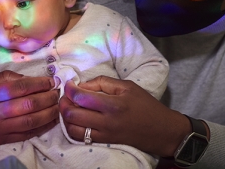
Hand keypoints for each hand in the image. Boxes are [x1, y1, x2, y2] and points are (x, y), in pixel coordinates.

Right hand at [0, 70, 59, 147]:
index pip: (19, 88)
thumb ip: (4, 77)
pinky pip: (29, 134)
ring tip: (57, 104)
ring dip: (49, 112)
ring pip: (31, 120)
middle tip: (57, 92)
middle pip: (28, 104)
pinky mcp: (5, 140)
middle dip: (48, 97)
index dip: (38, 83)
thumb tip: (29, 78)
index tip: (50, 81)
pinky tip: (52, 119)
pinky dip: (44, 126)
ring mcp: (1, 128)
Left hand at [59, 76, 190, 156]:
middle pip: (72, 113)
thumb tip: (82, 85)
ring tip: (69, 107)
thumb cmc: (146, 105)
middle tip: (66, 95)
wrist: (161, 130)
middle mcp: (106, 121)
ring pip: (72, 128)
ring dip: (66, 117)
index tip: (69, 84)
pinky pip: (80, 137)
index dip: (70, 89)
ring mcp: (104, 134)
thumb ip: (103, 82)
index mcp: (113, 104)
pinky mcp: (104, 142)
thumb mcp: (128, 86)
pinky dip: (73, 127)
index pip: (81, 96)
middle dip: (63, 103)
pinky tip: (76, 119)